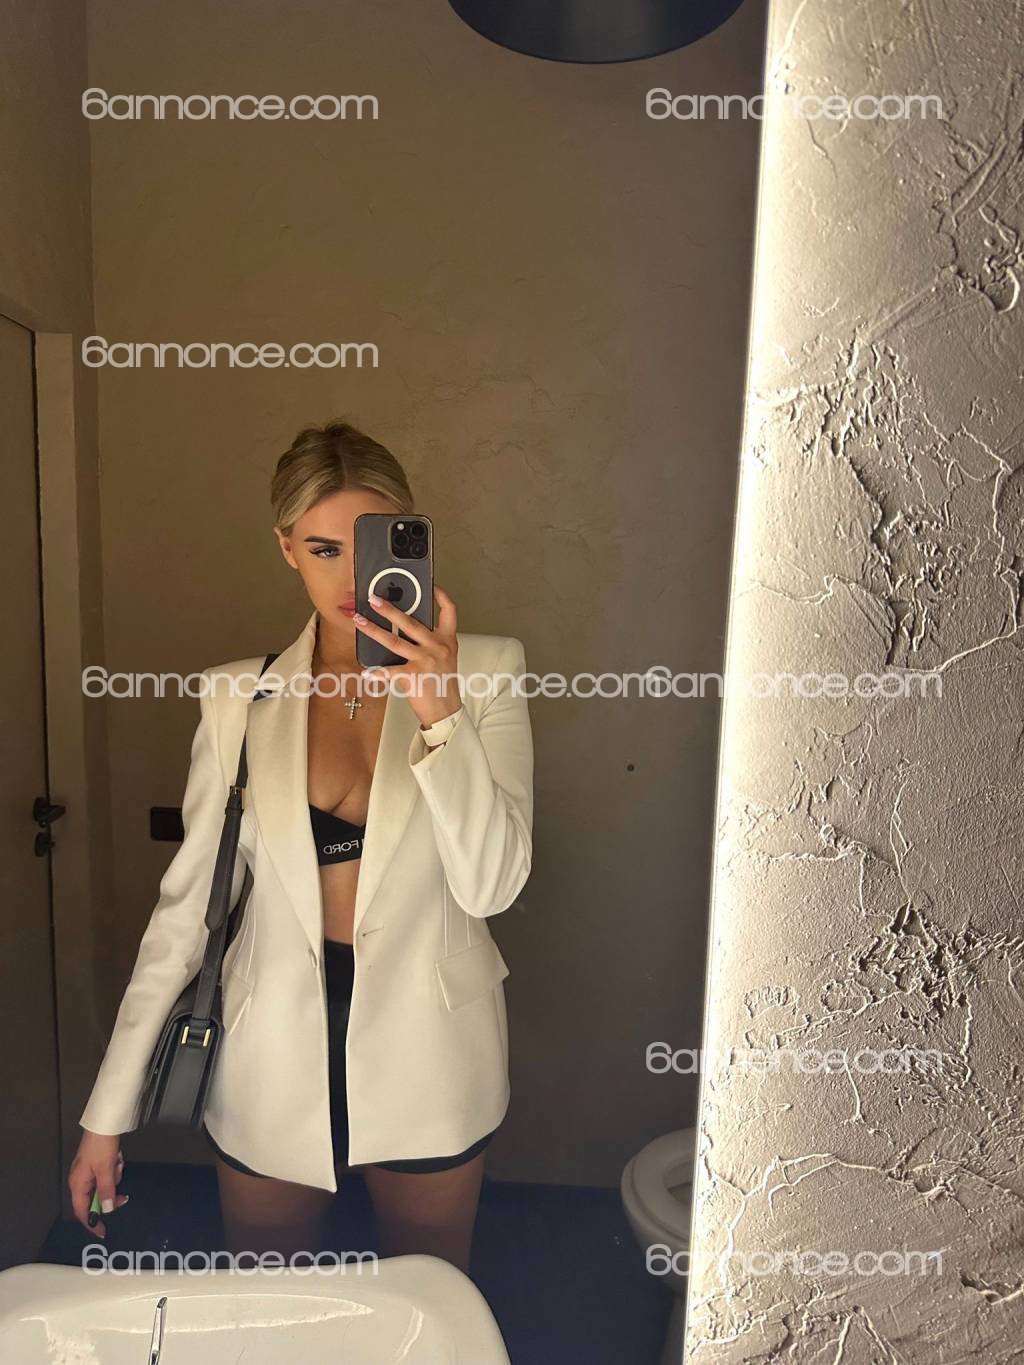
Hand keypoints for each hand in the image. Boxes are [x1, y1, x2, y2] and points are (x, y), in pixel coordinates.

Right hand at [68, 1131, 128, 1238]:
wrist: (104, 1123)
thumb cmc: (101, 1146)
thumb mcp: (106, 1170)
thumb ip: (106, 1192)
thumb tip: (106, 1210)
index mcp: (77, 1184)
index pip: (82, 1212)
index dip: (92, 1223)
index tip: (103, 1232)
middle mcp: (80, 1180)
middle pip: (96, 1199)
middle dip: (110, 1195)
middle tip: (123, 1196)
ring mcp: (89, 1171)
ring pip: (105, 1186)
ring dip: (114, 1178)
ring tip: (117, 1164)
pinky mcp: (97, 1163)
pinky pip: (108, 1175)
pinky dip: (114, 1169)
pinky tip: (117, 1158)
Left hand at [352, 584, 462, 729]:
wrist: (447, 710)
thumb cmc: (443, 685)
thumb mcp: (445, 659)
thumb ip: (431, 643)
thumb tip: (406, 631)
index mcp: (447, 640)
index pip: (449, 611)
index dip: (441, 596)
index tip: (431, 586)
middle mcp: (437, 647)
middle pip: (411, 622)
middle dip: (389, 609)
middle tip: (374, 599)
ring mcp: (425, 660)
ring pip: (394, 641)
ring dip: (373, 630)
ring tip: (359, 621)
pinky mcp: (413, 676)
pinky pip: (390, 671)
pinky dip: (377, 673)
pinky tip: (366, 673)